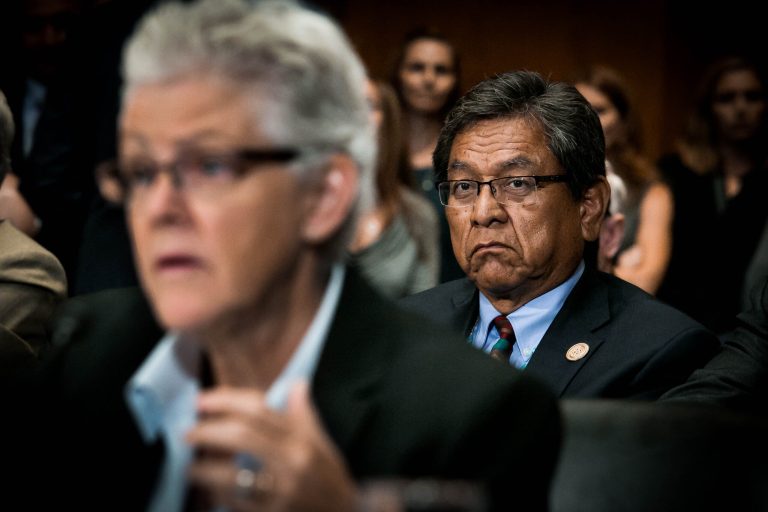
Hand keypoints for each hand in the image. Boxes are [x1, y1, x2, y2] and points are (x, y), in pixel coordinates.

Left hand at [186, 381, 358, 511]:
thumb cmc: (330, 478)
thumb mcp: (322, 443)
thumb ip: (303, 414)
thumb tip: (297, 384)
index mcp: (301, 440)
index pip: (259, 410)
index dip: (225, 401)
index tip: (202, 401)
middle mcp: (292, 462)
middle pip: (241, 436)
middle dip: (207, 431)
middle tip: (189, 432)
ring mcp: (281, 493)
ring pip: (232, 475)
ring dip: (203, 469)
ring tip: (191, 466)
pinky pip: (235, 503)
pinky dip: (217, 495)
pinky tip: (210, 490)